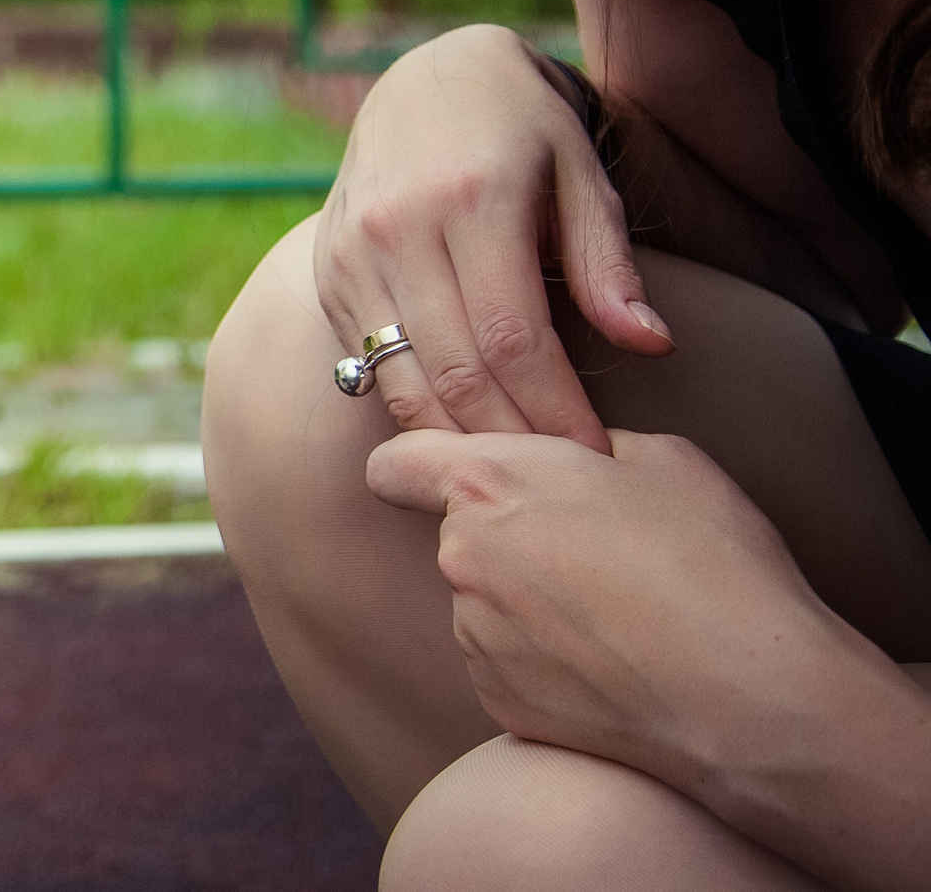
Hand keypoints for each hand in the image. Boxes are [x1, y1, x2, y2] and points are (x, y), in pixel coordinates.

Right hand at [317, 23, 670, 450]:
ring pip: (400, 378)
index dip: (556, 410)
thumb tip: (652, 345)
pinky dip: (411, 408)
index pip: (513, 338)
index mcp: (471, 200)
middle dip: (512, 442)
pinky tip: (458, 437)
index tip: (598, 459)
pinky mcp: (329, 270)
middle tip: (561, 488)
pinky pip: (366, 364)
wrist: (427, 78)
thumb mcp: (583, 173)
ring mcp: (351, 252)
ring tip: (512, 477)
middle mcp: (398, 228)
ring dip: (456, 440)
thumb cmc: (524, 128)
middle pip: (454, 371)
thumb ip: (609, 263)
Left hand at [366, 426, 840, 782]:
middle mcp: (461, 558)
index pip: (394, 465)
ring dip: (527, 601)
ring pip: (483, 602)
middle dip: (506, 537)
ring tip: (617, 617)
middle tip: (591, 554)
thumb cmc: (715, 565)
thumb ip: (590, 448)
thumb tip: (580, 458)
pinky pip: (506, 662)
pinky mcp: (497, 697)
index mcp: (490, 484)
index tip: (456, 480)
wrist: (751, 698)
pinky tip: (613, 664)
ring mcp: (475, 635)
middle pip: (455, 536)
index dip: (418, 468)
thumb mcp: (664, 460)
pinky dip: (544, 660)